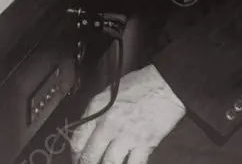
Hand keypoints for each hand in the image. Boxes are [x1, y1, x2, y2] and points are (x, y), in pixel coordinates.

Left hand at [69, 66, 185, 163]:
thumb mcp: (109, 92)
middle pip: (90, 156)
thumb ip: (97, 112)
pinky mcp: (145, 145)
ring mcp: (126, 136)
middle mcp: (108, 124)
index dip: (75, 153)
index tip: (78, 158)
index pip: (78, 139)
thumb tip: (88, 131)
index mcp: (97, 109)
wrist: (165, 85)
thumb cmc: (138, 85)